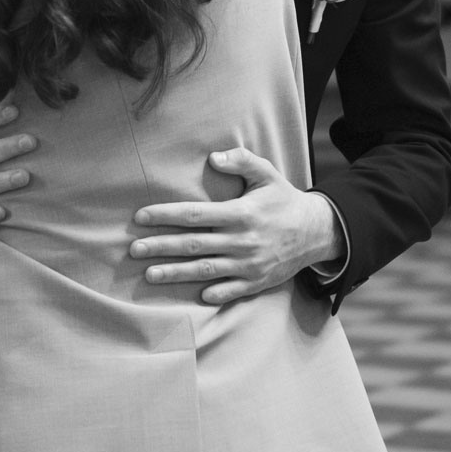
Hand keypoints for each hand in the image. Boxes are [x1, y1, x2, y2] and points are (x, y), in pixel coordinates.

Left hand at [129, 148, 341, 304]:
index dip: (165, 215)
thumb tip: (213, 157)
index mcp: (240, 213)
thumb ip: (241, 161)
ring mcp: (248, 264)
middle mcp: (241, 240)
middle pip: (193, 244)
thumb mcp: (267, 173)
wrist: (317, 232)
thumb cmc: (284, 199)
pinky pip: (230, 291)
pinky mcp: (256, 282)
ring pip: (205, 270)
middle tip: (133, 250)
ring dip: (176, 273)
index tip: (140, 217)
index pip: (194, 214)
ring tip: (149, 275)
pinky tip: (193, 294)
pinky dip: (212, 292)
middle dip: (161, 247)